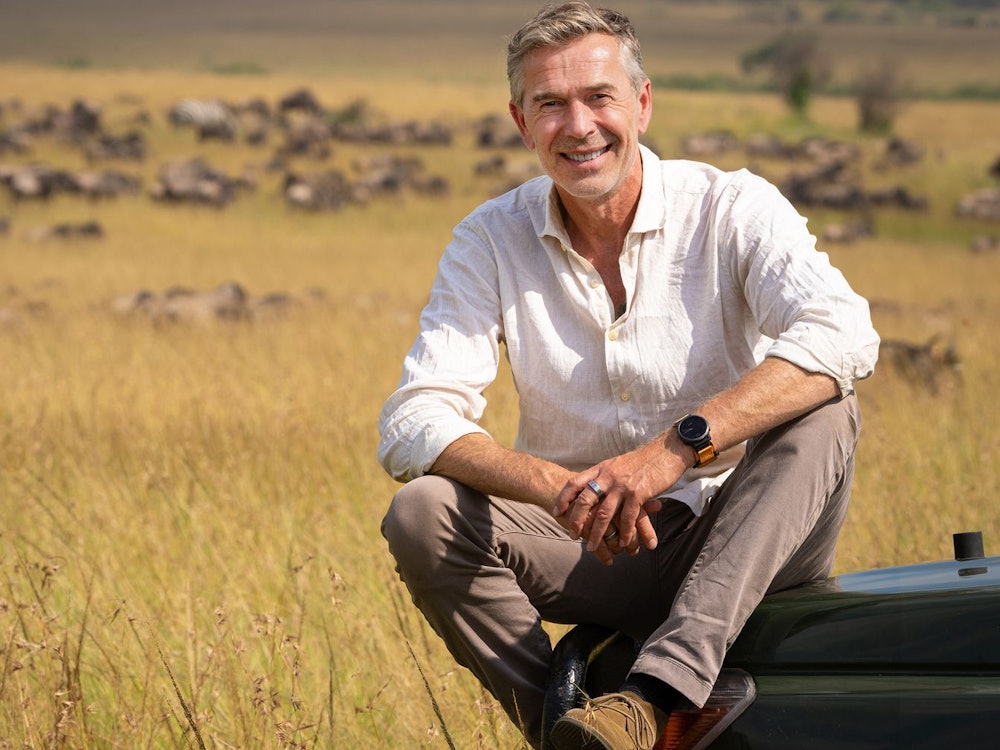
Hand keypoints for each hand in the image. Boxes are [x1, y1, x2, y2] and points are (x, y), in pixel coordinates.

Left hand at [552, 439, 687, 558]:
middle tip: (571, 534)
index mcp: (601, 468)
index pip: (574, 483)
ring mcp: (622, 485)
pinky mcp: (638, 494)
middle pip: (585, 501)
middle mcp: (608, 476)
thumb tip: (592, 488)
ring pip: (604, 514)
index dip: (563, 498)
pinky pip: (628, 519)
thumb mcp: (617, 464)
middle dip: (576, 520)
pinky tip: (624, 543)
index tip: (556, 512)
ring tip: (591, 547)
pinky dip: (625, 533)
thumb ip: (604, 476)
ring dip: (596, 533)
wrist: (666, 451)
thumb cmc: (642, 460)